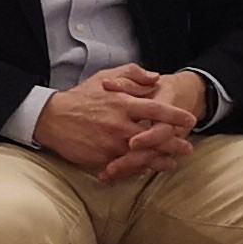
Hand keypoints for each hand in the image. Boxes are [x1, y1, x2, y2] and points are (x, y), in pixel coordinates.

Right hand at [35, 65, 196, 180]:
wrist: (52, 118)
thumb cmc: (81, 97)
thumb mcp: (106, 77)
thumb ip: (133, 74)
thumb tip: (155, 77)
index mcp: (123, 103)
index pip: (156, 109)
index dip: (176, 115)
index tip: (190, 119)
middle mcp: (120, 124)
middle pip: (155, 137)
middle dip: (174, 144)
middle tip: (188, 148)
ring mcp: (112, 143)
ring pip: (144, 156)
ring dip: (160, 161)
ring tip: (172, 164)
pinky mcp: (103, 158)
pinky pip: (126, 166)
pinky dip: (138, 168)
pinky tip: (147, 169)